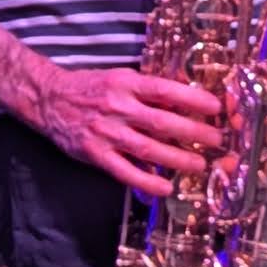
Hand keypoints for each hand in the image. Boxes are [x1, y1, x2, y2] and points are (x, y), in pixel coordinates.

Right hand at [15, 61, 225, 198]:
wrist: (50, 99)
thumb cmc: (90, 87)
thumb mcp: (119, 78)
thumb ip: (147, 92)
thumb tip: (183, 103)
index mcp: (126, 83)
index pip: (165, 90)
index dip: (192, 98)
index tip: (215, 107)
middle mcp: (118, 106)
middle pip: (162, 121)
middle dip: (194, 132)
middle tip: (216, 140)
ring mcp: (106, 132)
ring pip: (148, 148)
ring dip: (177, 158)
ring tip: (199, 165)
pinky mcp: (95, 154)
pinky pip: (125, 171)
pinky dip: (147, 180)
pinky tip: (166, 188)